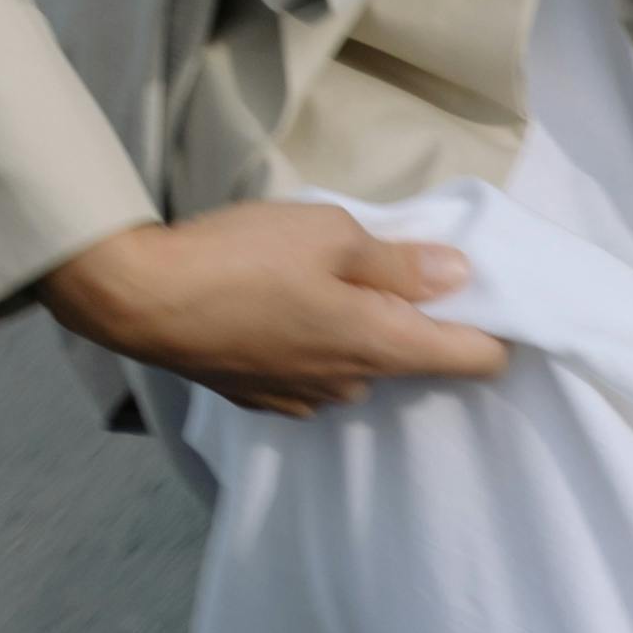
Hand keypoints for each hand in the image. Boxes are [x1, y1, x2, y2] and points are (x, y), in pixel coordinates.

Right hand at [37, 202, 508, 418]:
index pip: (475, 360)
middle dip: (415, 320)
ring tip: (322, 283)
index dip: (495, 330)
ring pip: (359, 368)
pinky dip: (311, 346)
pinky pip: (311, 374)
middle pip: (414, 360)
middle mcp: (353, 386)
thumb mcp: (331, 234)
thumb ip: (399, 261)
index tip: (491, 298)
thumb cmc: (240, 258)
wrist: (137, 298)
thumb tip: (458, 275)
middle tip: (389, 266)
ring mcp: (304, 399)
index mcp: (382, 346)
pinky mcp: (260, 398)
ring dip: (357, 332)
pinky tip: (279, 311)